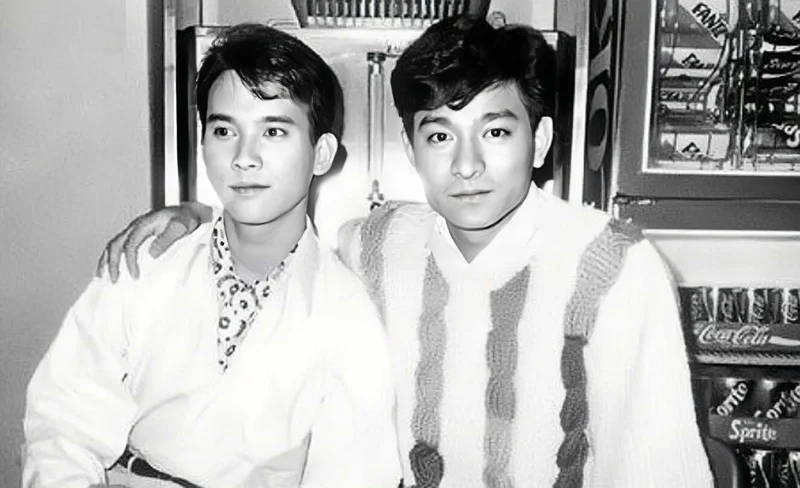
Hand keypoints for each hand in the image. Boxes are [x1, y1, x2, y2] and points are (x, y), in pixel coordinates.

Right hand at [96, 201, 212, 282]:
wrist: (188, 213)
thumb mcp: (181, 226)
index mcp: (146, 223)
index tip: (135, 276)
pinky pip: (118, 245)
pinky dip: (110, 257)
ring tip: (104, 276)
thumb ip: (167, 238)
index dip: (130, 261)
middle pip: (116, 243)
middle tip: (115, 280)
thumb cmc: (186, 219)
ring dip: (107, 261)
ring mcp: (134, 229)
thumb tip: (152, 253)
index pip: (131, 243)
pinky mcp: (135, 235)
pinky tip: (109, 268)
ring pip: (113, 244)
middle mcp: (136, 225)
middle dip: (113, 263)